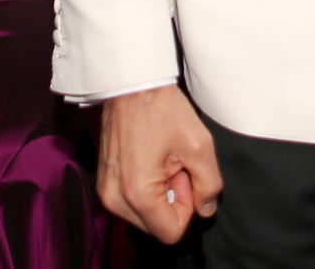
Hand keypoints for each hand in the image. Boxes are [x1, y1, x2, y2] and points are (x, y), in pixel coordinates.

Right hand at [98, 85, 222, 242]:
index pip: (172, 232)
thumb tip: (206, 208)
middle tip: (175, 162)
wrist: (133, 83)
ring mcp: (105, 191)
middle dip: (173, 198)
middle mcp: (114, 199)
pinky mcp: (104, 181)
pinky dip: (146, 185)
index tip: (185, 172)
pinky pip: (132, 200)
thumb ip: (210, 184)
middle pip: (156, 225)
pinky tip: (150, 156)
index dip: (188, 205)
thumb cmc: (163, 108)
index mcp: (137, 193)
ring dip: (160, 191)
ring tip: (162, 157)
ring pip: (145, 214)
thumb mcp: (200, 144)